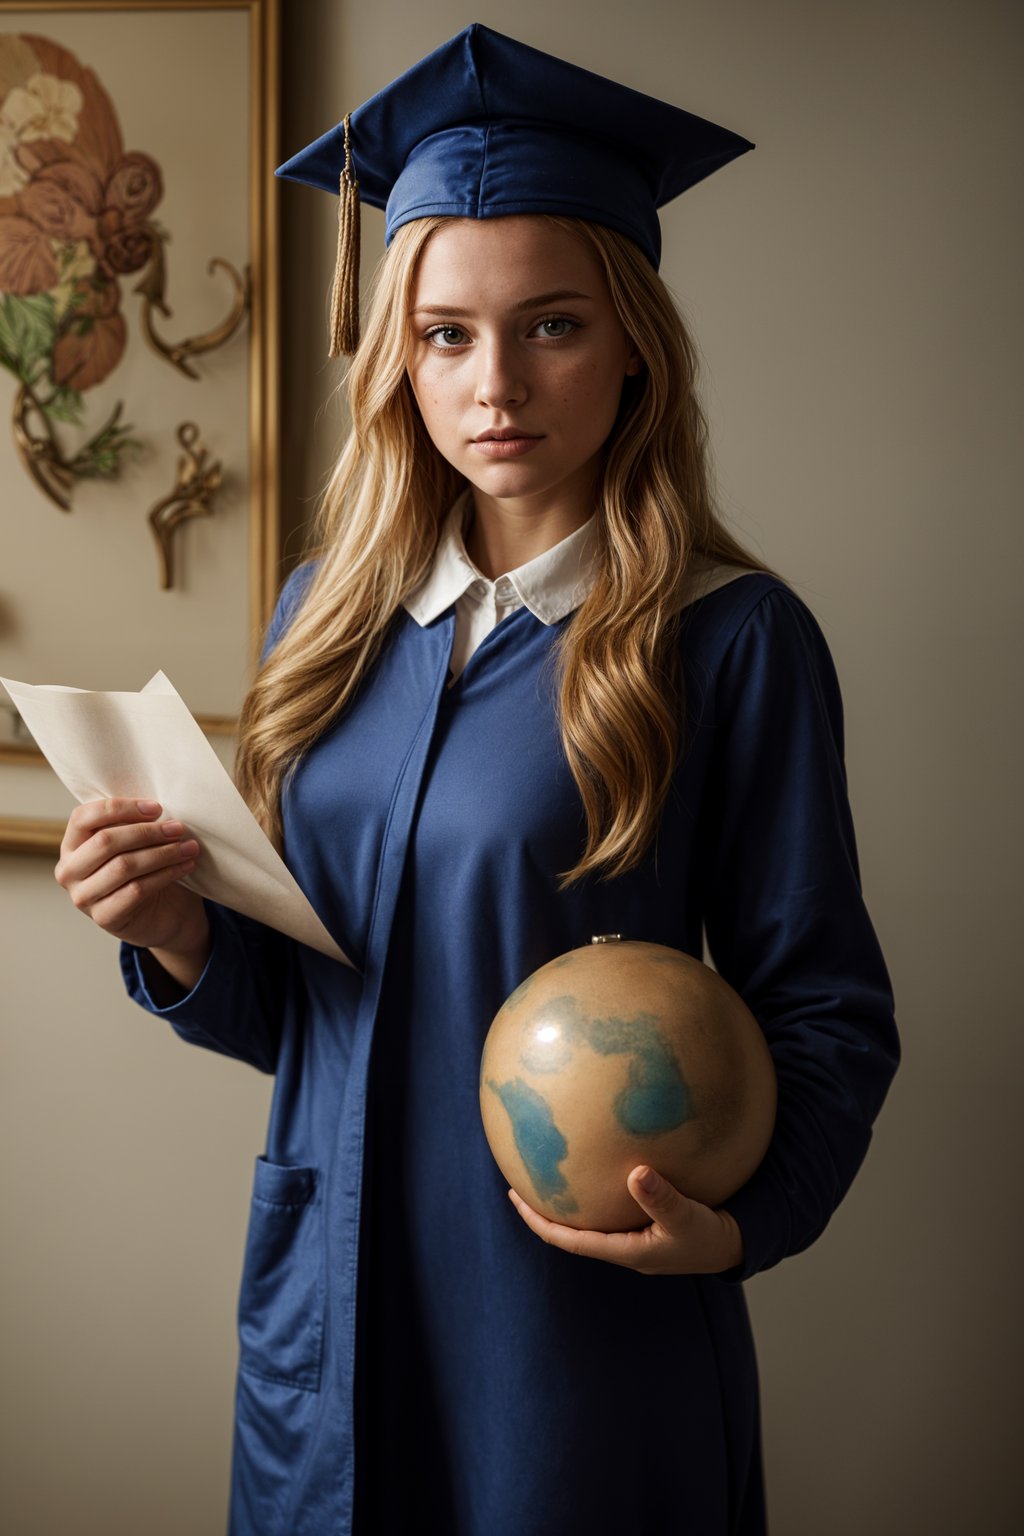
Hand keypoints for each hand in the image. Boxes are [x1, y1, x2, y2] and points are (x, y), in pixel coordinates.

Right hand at [55, 797, 208, 960]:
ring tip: (189, 847)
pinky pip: (137, 890)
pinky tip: (185, 866)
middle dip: (147, 832)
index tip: (156, 808)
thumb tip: (155, 806)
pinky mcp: (104, 917)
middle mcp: (69, 871)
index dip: (121, 808)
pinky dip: (166, 874)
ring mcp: (83, 897)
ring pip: (124, 866)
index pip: (84, 817)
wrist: (160, 916)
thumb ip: (132, 823)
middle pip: (106, 841)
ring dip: (162, 853)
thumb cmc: (144, 871)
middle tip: (178, 829)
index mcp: (72, 845)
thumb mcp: (134, 843)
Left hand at [507, 1165, 744, 1275]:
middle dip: (544, 1208)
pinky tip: (594, 1161)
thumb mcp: (688, 1218)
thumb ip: (663, 1198)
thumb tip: (634, 1173)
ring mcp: (632, 1234)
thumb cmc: (711, 1236)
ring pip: (589, 1217)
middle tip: (518, 1179)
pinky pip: (609, 1204)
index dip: (539, 1220)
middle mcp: (622, 1244)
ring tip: (548, 1170)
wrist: (736, 1243)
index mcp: (624, 1250)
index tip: (516, 1196)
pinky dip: (595, 1187)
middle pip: (571, 1230)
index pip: (569, 1239)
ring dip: (568, 1199)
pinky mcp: (644, 1220)